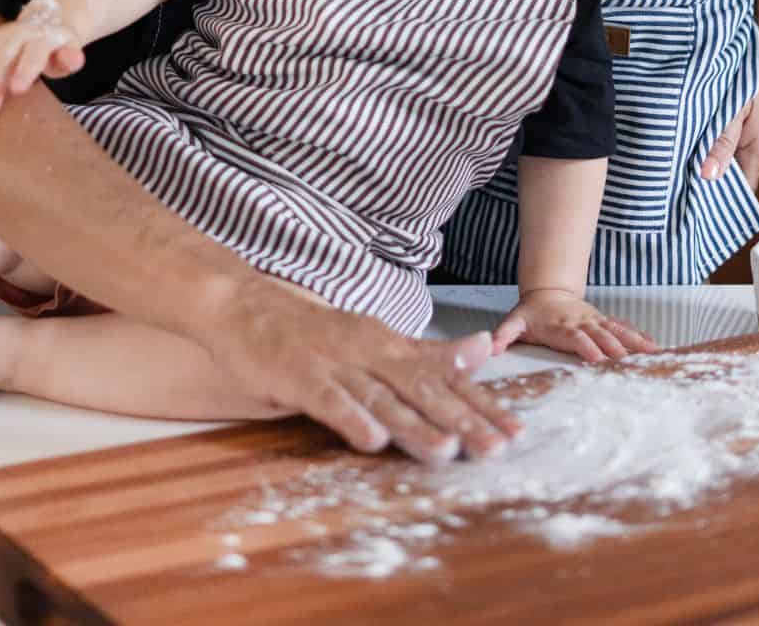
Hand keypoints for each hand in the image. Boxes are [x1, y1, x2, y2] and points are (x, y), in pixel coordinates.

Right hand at [0, 0, 85, 125]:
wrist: (46, 24)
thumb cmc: (57, 49)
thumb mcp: (69, 53)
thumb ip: (70, 58)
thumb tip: (74, 60)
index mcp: (44, 36)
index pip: (34, 52)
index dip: (25, 69)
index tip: (17, 90)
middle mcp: (18, 32)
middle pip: (3, 55)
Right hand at [213, 277, 521, 463]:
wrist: (244, 308)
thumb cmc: (313, 334)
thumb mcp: (372, 340)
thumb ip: (423, 353)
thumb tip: (480, 351)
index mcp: (388, 343)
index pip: (444, 377)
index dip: (480, 404)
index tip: (514, 430)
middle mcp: (368, 348)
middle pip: (422, 388)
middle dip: (461, 419)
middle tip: (495, 447)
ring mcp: (333, 361)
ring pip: (381, 396)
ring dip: (414, 424)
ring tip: (446, 450)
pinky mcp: (298, 375)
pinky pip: (329, 400)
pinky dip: (351, 418)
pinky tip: (372, 440)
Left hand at [490, 289, 656, 363]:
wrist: (548, 293)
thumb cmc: (531, 314)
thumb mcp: (515, 322)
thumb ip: (504, 334)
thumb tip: (491, 346)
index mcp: (561, 325)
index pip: (574, 336)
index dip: (585, 345)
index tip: (595, 357)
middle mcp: (582, 322)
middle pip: (600, 334)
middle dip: (614, 347)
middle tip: (628, 361)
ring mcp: (595, 321)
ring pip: (617, 330)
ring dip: (633, 342)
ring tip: (651, 354)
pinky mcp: (604, 322)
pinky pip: (624, 328)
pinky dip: (639, 337)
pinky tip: (654, 347)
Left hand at [701, 0, 758, 185]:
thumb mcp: (733, 99)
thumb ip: (720, 140)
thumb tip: (706, 178)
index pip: (740, 190)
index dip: (717, 190)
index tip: (693, 182)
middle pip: (746, 168)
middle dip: (724, 158)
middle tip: (697, 137)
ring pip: (758, 149)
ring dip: (740, 138)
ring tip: (720, 113)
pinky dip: (757, 124)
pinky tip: (744, 101)